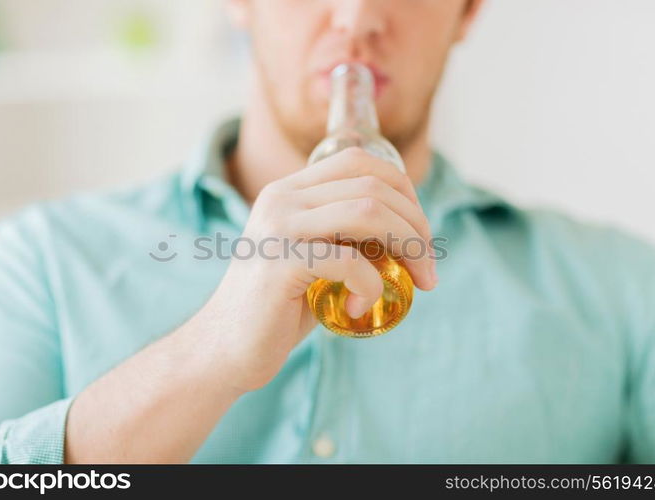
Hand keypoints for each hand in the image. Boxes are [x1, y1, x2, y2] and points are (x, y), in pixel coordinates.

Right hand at [199, 147, 436, 393]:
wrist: (226, 348)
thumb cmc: (279, 308)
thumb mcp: (316, 259)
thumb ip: (349, 237)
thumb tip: (410, 232)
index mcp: (290, 190)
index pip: (360, 162)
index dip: (403, 191)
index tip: (421, 234)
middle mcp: (282, 197)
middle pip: (373, 186)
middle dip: (417, 226)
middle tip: (428, 270)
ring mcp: (279, 226)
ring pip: (368, 212)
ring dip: (408, 248)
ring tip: (414, 283)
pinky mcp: (280, 261)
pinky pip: (350, 261)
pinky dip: (369, 287)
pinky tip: (358, 310)